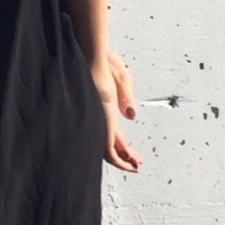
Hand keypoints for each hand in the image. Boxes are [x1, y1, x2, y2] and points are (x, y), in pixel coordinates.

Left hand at [94, 51, 139, 172]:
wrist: (90, 56)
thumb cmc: (102, 60)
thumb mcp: (122, 77)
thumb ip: (126, 96)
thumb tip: (130, 116)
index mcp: (103, 107)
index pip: (112, 132)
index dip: (123, 143)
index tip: (132, 152)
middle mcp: (99, 117)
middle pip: (110, 143)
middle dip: (124, 155)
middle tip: (134, 165)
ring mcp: (99, 122)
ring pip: (108, 149)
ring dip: (122, 161)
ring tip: (133, 168)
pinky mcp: (101, 125)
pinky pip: (108, 149)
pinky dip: (118, 160)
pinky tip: (127, 165)